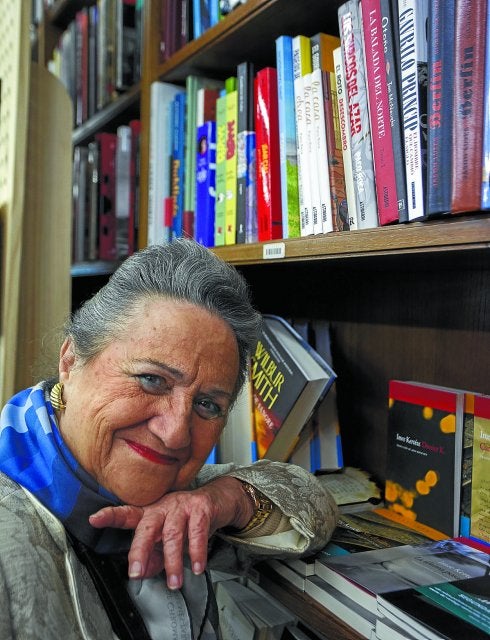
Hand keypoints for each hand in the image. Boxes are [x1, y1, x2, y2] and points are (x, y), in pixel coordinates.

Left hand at [89, 476, 253, 588]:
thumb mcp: (168, 539)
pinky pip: (197, 531)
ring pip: (172, 533)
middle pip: (147, 526)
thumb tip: (143, 573)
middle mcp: (163, 506)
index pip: (127, 514)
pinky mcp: (201, 507)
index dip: (110, 516)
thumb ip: (154, 557)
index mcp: (151, 513)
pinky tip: (196, 566)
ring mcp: (182, 505)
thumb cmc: (188, 519)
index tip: (94, 520)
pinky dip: (196, 551)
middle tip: (136, 573)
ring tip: (175, 582)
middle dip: (140, 550)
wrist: (219, 500)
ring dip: (173, 561)